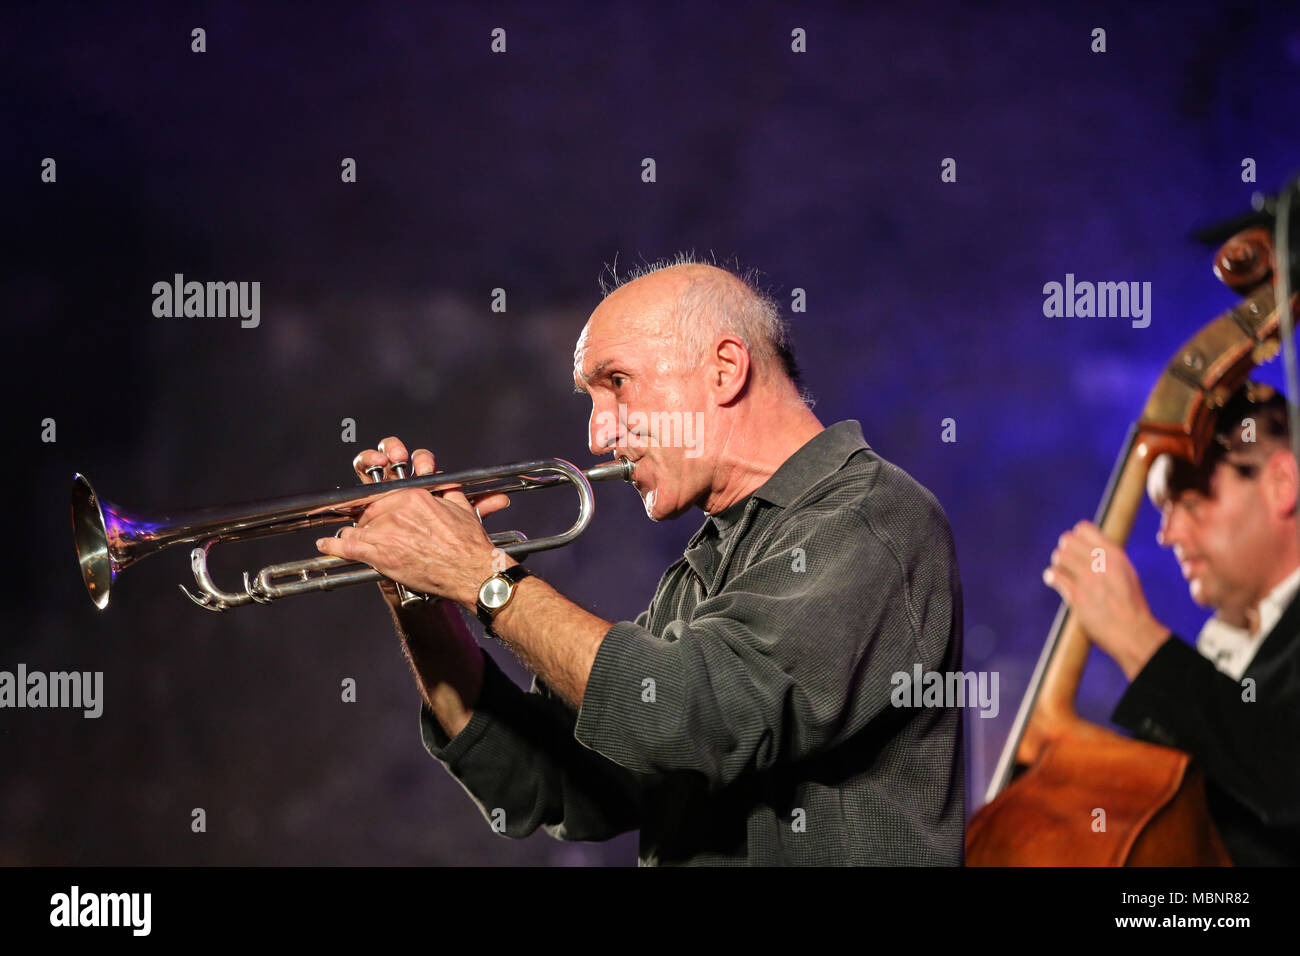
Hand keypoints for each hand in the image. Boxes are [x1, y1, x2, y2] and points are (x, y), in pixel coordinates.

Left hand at [320, 436, 512, 607]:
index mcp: (415, 495)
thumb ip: (445, 491)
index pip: (385, 491)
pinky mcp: (380, 555)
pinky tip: (325, 545)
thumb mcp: (460, 507)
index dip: (378, 499)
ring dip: (354, 532)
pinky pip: (347, 547)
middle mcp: (397, 510)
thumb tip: (440, 483)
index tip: (374, 503)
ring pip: (357, 525)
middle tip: (370, 527)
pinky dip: (333, 546)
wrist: (471, 571)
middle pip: (369, 508)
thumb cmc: (469, 544)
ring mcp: (386, 532)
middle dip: (368, 517)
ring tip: (352, 537)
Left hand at [1042, 520, 1169, 678]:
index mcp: (1115, 554)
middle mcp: (1101, 563)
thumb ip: (1107, 557)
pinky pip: (1054, 576)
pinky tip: (1054, 580)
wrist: (1133, 632)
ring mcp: (1088, 579)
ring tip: (1062, 572)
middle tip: (1068, 562)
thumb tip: (1086, 545)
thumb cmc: (1130, 603)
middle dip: (1065, 550)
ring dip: (1058, 564)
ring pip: (1060, 556)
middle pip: (1067, 540)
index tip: (1076, 548)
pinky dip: (1051, 577)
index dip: (1076, 537)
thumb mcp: (1126, 572)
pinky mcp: (1077, 596)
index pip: (1083, 529)